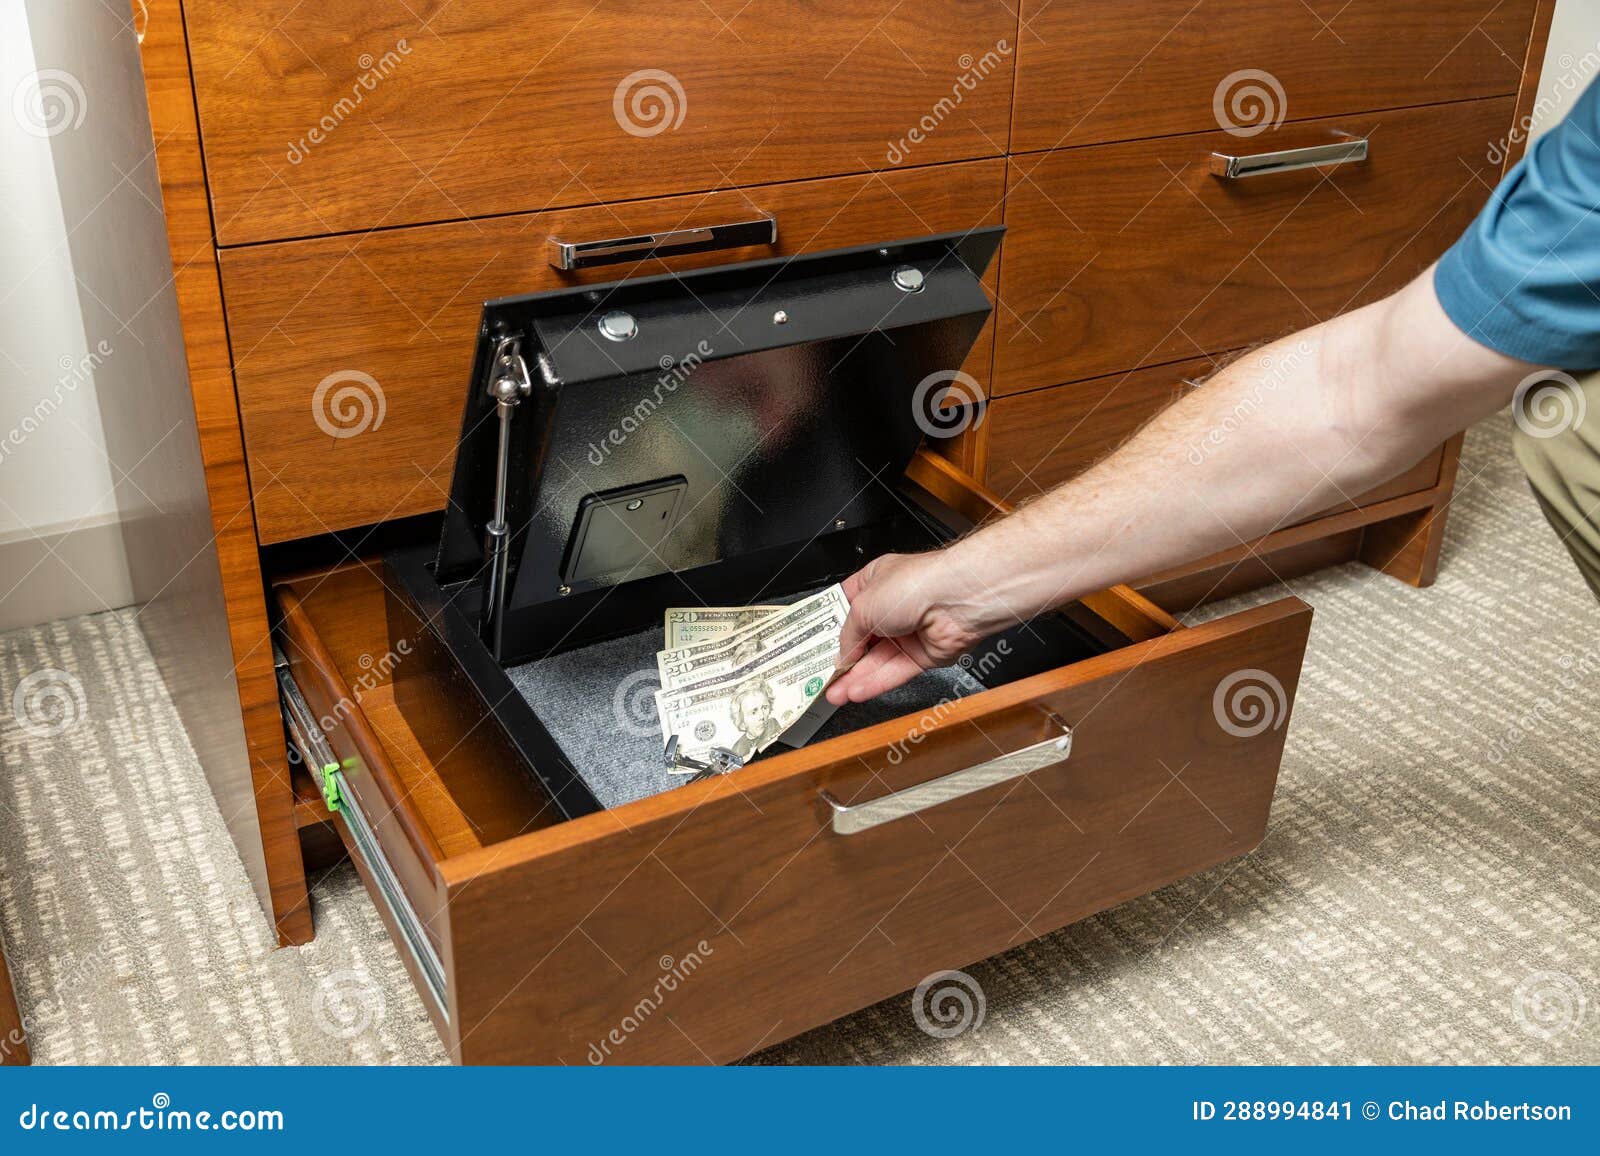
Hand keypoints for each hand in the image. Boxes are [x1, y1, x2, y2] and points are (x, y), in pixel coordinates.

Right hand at [825, 551, 999, 704]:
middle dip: (842, 660)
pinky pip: (895, 672)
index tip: (815, 648)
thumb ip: (848, 634)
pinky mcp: (923, 655)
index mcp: (875, 582)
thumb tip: (841, 655)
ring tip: (834, 694)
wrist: (957, 599)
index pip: (846, 607)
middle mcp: (892, 607)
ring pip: (876, 661)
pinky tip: (857, 691)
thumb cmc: (915, 585)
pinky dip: (876, 682)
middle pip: (861, 639)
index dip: (831, 628)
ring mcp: (908, 632)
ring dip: (855, 678)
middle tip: (822, 678)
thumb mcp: (863, 606)